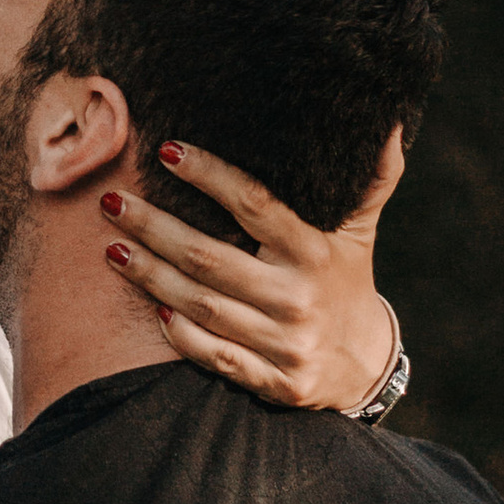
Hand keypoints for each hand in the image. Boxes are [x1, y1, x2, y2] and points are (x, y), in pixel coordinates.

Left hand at [100, 126, 403, 410]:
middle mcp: (298, 298)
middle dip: (155, 228)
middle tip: (112, 202)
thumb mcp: (360, 229)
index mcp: (315, 252)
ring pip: (203, 307)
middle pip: (210, 259)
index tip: (167, 150)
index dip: (210, 176)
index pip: (255, 205)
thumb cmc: (345, 278)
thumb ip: (373, 177)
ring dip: (151, 277)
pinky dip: (181, 335)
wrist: (363, 363)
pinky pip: (215, 357)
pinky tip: (150, 307)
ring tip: (112, 247)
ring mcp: (285, 344)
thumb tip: (391, 120)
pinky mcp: (274, 382)